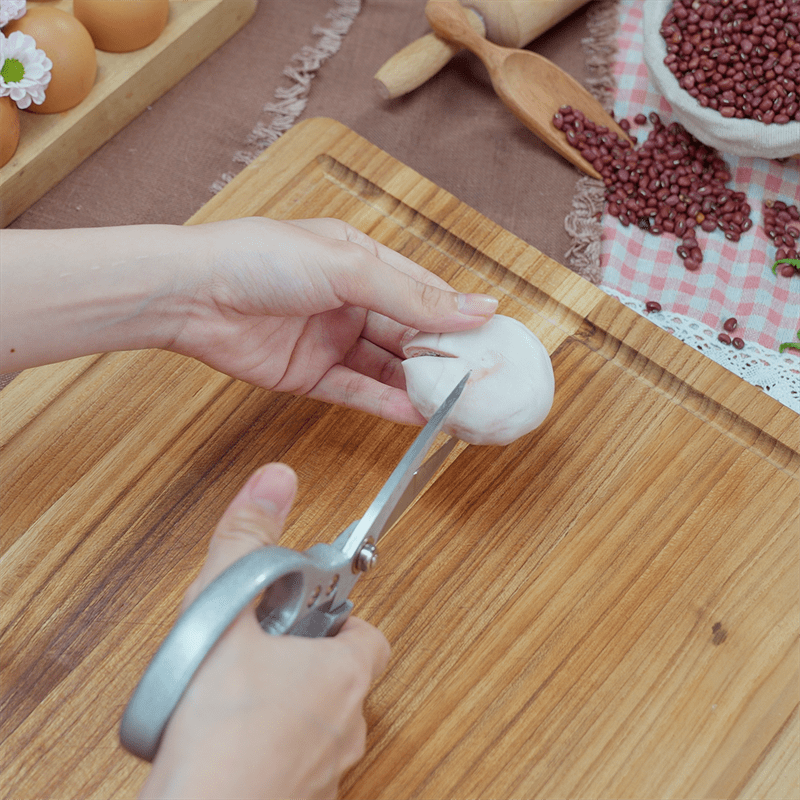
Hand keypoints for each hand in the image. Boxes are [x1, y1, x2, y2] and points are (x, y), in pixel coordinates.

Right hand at [139, 463, 389, 799]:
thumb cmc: (220, 731)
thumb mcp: (226, 613)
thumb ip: (248, 541)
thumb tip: (276, 480)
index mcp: (343, 673)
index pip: (370, 633)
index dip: (341, 616)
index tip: (310, 608)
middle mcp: (346, 727)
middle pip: (342, 675)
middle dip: (305, 657)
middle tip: (260, 648)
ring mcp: (324, 773)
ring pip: (317, 723)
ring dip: (286, 703)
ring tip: (235, 693)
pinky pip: (293, 764)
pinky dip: (270, 747)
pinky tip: (227, 739)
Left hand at [170, 217, 496, 422]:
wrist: (191, 295)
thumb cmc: (260, 259)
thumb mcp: (347, 268)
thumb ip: (412, 295)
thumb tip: (476, 308)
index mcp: (360, 260)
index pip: (422, 290)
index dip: (456, 316)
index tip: (492, 341)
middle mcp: (348, 300)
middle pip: (407, 333)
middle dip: (440, 358)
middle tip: (478, 383)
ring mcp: (329, 339)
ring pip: (385, 367)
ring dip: (416, 386)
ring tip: (453, 407)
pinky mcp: (309, 375)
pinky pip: (355, 390)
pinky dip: (383, 403)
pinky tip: (413, 414)